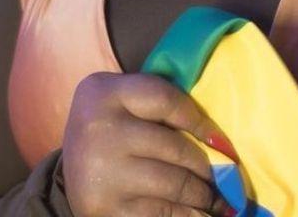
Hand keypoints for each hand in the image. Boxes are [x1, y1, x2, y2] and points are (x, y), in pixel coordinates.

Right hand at [61, 72, 231, 216]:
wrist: (71, 171)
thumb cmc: (112, 127)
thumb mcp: (125, 101)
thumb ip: (161, 107)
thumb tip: (218, 142)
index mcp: (105, 93)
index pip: (167, 101)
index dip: (202, 122)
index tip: (222, 142)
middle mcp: (99, 129)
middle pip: (176, 148)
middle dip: (208, 167)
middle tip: (227, 176)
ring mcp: (102, 171)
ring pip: (174, 184)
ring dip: (204, 195)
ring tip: (218, 199)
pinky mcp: (104, 207)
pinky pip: (161, 213)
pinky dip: (186, 214)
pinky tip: (200, 213)